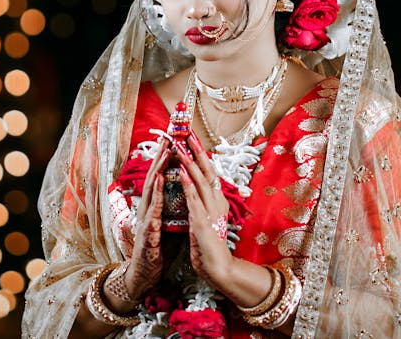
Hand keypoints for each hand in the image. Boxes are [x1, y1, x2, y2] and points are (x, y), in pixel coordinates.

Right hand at [121, 140, 170, 304]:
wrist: (144, 275)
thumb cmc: (157, 250)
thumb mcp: (168, 224)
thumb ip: (172, 208)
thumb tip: (183, 191)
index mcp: (155, 206)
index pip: (161, 177)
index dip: (167, 159)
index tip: (175, 139)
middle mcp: (148, 207)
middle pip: (154, 176)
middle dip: (162, 155)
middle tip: (170, 134)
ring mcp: (145, 218)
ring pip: (152, 188)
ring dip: (159, 167)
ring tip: (167, 150)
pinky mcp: (146, 230)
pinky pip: (153, 208)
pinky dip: (156, 192)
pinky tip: (159, 179)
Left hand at [176, 132, 233, 289]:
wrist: (219, 267)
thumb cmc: (211, 244)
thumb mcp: (208, 218)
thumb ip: (204, 202)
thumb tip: (197, 186)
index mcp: (217, 200)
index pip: (209, 172)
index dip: (201, 154)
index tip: (192, 137)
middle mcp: (217, 201)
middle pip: (208, 170)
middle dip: (197, 151)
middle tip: (188, 132)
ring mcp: (210, 210)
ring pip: (201, 180)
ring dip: (190, 162)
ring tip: (181, 146)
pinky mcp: (203, 222)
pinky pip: (194, 199)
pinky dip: (188, 184)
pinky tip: (182, 171)